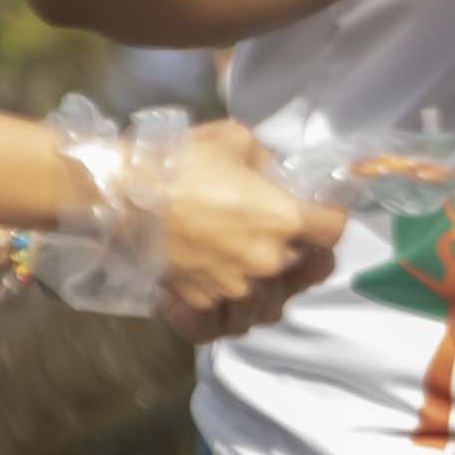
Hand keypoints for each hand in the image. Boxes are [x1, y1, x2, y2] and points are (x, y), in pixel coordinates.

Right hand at [144, 122, 346, 334]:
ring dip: (270, 288)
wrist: (121, 195)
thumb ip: (267, 161)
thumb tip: (275, 174)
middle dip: (301, 253)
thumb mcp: (236, 139)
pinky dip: (228, 306)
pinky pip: (228, 315)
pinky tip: (222, 288)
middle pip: (305, 268)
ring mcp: (234, 287)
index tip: (320, 210)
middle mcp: (266, 261)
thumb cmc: (181, 161)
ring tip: (258, 270)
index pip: (333, 230)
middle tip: (289, 238)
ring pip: (270, 304)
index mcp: (283, 220)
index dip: (330, 217)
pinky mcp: (202, 302)